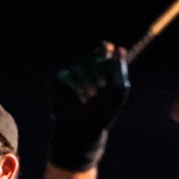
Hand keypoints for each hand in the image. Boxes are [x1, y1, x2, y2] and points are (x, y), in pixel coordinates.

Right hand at [49, 42, 129, 171]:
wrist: (85, 129)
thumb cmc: (105, 111)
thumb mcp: (119, 90)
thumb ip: (120, 70)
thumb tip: (120, 49)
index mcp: (102, 66)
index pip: (103, 48)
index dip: (105, 50)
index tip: (109, 59)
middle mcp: (85, 66)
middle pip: (91, 57)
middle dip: (97, 72)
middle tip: (102, 87)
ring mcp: (70, 72)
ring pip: (77, 66)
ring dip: (86, 82)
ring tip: (91, 97)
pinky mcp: (57, 81)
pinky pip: (64, 75)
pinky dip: (74, 86)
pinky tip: (80, 99)